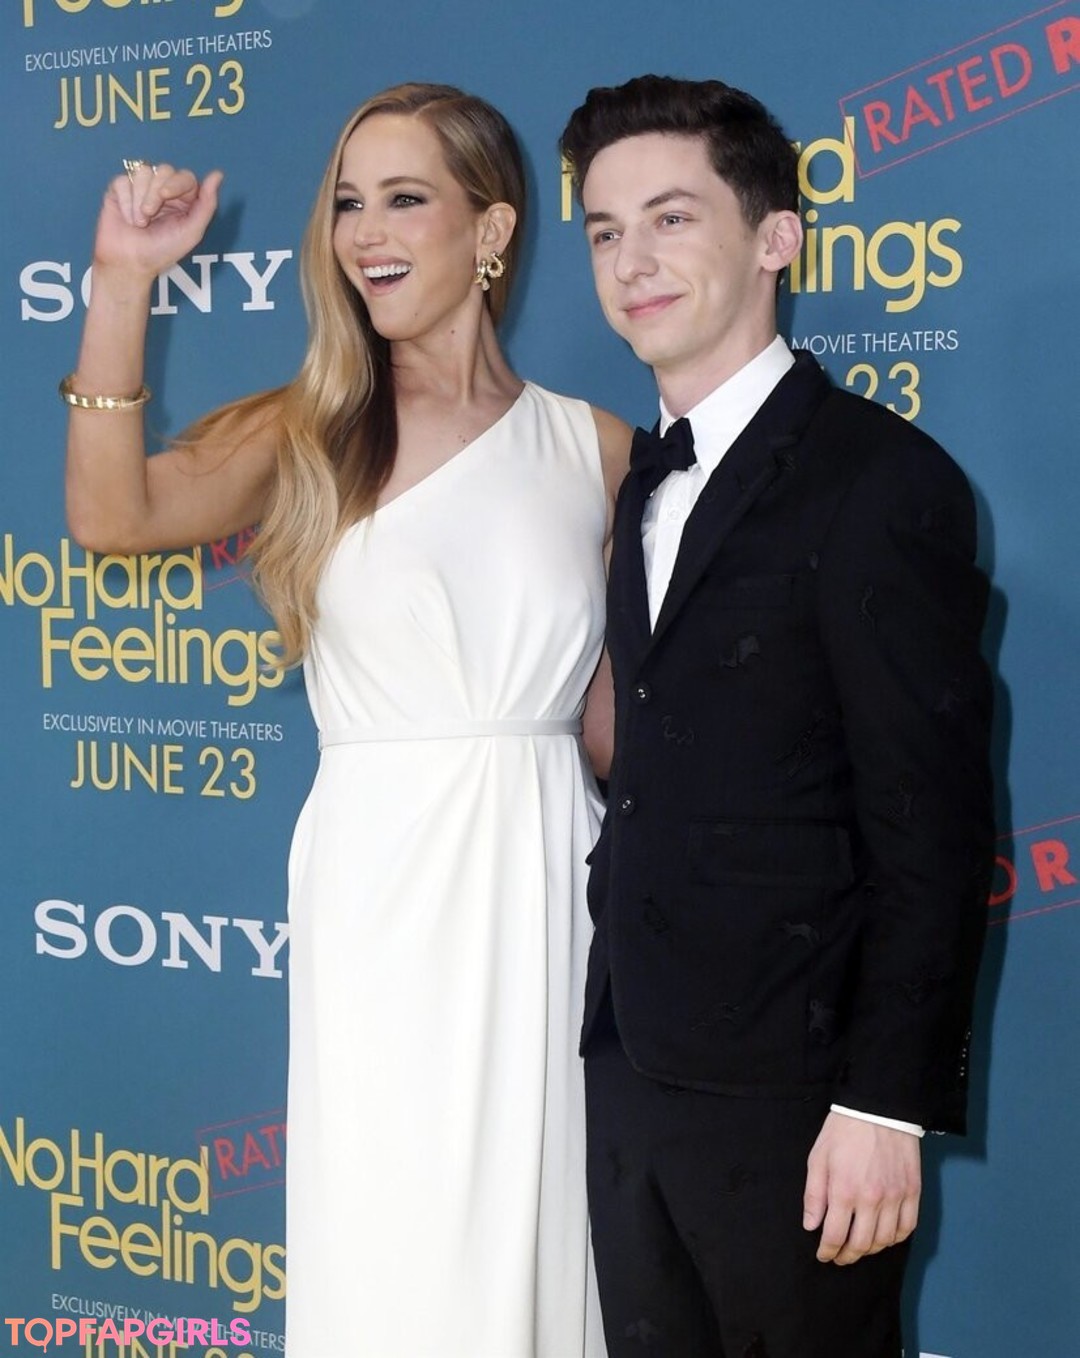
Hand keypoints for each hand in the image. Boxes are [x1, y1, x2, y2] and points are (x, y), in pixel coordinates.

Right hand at [93, 162, 223, 279]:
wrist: (130, 263)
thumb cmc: (162, 251)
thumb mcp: (191, 232)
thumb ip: (207, 205)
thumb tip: (218, 174)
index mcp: (184, 200)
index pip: (185, 177)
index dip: (176, 182)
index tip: (165, 194)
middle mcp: (164, 190)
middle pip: (164, 170)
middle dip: (155, 192)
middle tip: (150, 214)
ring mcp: (142, 188)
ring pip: (143, 172)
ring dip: (140, 198)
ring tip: (139, 221)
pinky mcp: (120, 189)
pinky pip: (123, 180)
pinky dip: (126, 201)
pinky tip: (128, 217)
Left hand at [802, 1111, 920, 1264]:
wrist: (877, 1108)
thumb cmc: (843, 1131)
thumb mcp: (818, 1158)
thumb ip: (814, 1195)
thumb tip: (811, 1226)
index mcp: (844, 1191)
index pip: (835, 1236)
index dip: (828, 1251)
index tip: (823, 1255)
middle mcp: (872, 1199)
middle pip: (861, 1244)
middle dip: (847, 1255)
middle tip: (840, 1256)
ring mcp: (895, 1197)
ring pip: (885, 1240)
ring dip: (870, 1250)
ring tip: (860, 1247)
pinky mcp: (913, 1191)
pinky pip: (907, 1227)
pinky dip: (895, 1238)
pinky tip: (884, 1236)